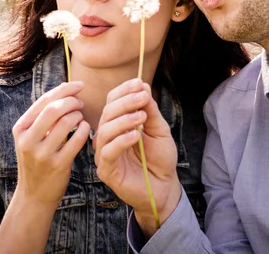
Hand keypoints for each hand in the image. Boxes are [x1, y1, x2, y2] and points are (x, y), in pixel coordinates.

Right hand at [12, 81, 90, 208]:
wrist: (34, 195)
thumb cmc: (38, 159)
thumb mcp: (32, 137)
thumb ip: (44, 115)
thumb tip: (65, 87)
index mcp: (20, 128)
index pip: (44, 100)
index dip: (64, 89)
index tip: (80, 85)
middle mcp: (28, 140)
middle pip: (54, 109)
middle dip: (72, 101)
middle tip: (81, 103)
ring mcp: (42, 154)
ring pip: (66, 123)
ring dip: (79, 115)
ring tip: (81, 117)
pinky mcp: (57, 165)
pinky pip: (76, 140)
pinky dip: (84, 130)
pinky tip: (85, 129)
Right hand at [94, 79, 180, 235]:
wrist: (164, 186)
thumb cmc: (160, 158)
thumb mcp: (159, 129)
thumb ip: (150, 110)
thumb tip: (142, 86)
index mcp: (117, 123)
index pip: (112, 101)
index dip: (124, 90)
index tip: (139, 83)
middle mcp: (107, 136)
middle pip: (107, 112)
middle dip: (126, 102)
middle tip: (142, 97)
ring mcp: (104, 153)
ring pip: (105, 130)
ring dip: (124, 120)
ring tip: (142, 117)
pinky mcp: (106, 170)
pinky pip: (108, 152)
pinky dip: (121, 141)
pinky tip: (136, 136)